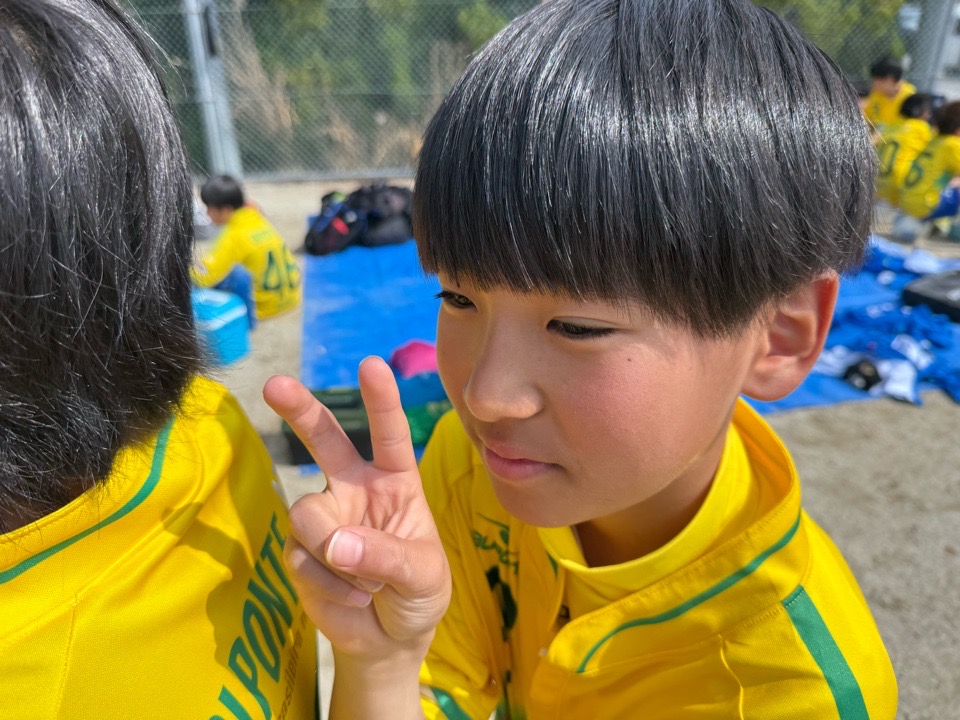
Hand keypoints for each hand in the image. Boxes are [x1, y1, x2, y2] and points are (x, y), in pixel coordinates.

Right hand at [263, 358, 450, 661]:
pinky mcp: (300, 552)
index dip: (381, 401)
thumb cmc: (418, 594)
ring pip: (307, 517)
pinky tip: (353, 599)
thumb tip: (336, 544)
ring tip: (369, 585)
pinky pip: (302, 560)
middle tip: (275, 385)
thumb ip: (387, 556)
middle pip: (324, 441)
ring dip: (339, 558)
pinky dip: (330, 587)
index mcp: (395, 481)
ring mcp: (324, 518)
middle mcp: (354, 489)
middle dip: (300, 411)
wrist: (389, 639)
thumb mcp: (423, 576)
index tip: (371, 364)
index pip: (388, 435)